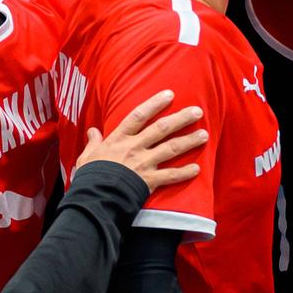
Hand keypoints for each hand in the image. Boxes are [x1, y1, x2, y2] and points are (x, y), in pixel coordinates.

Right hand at [74, 89, 208, 191]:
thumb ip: (93, 142)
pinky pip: (170, 176)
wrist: (94, 197)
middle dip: (181, 119)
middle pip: (161, 128)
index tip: (170, 95)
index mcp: (119, 139)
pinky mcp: (149, 181)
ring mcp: (144, 163)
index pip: (139, 115)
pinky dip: (184, 173)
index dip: (155, 104)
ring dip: (189, 141)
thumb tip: (92, 131)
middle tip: (197, 111)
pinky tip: (197, 169)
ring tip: (204, 135)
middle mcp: (134, 147)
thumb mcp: (88, 156)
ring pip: (171, 148)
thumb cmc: (90, 176)